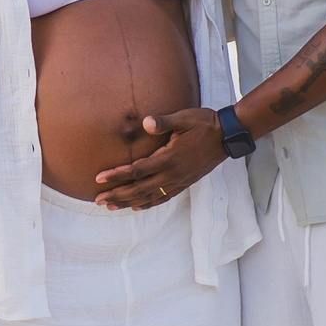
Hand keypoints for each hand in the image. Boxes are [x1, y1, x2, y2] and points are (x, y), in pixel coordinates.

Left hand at [89, 108, 224, 209]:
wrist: (228, 136)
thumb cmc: (204, 123)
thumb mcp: (184, 118)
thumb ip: (164, 122)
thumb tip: (146, 122)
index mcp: (168, 158)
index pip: (136, 170)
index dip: (117, 175)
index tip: (99, 179)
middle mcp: (172, 174)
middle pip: (138, 189)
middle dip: (117, 195)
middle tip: (97, 200)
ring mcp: (179, 180)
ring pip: (149, 196)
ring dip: (128, 202)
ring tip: (110, 207)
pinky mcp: (185, 182)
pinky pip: (163, 197)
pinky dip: (148, 203)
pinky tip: (137, 207)